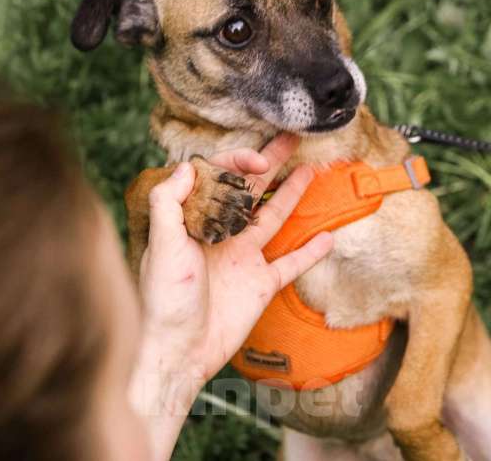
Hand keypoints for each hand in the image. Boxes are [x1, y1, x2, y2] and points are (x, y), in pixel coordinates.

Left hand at [133, 134, 333, 406]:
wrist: (180, 353)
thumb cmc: (164, 301)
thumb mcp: (162, 245)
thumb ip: (169, 203)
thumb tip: (187, 166)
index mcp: (194, 220)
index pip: (219, 177)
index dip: (238, 161)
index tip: (259, 160)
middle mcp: (220, 233)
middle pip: (250, 189)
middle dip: (270, 162)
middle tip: (293, 137)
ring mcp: (242, 257)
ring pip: (273, 217)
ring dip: (292, 193)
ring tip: (312, 170)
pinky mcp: (260, 284)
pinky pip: (290, 263)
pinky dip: (310, 251)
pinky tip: (328, 237)